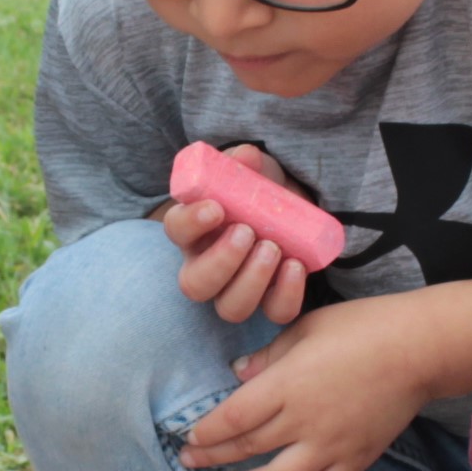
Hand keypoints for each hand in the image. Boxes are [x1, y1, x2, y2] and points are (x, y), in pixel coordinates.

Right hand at [162, 145, 310, 326]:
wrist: (295, 209)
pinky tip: (296, 266)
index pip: (175, 230)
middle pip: (195, 285)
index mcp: (194, 230)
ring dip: (251, 280)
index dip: (190, 223)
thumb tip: (246, 158)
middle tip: (247, 232)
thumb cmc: (261, 189)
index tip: (216, 208)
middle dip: (221, 262)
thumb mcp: (254, 170)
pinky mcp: (271, 300)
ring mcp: (238, 289)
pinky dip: (287, 294)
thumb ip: (246, 162)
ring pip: (230, 307)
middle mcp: (207, 266)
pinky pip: (275, 313)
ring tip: (273, 247)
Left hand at [179, 297, 442, 470]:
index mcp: (287, 385)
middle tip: (189, 461)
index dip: (206, 431)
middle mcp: (304, 421)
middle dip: (213, 456)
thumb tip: (238, 373)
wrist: (420, 348)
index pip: (233, 417)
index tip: (188, 436)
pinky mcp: (356, 460)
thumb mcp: (306, 328)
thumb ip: (269, 355)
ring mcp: (331, 446)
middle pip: (248, 447)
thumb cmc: (362, 327)